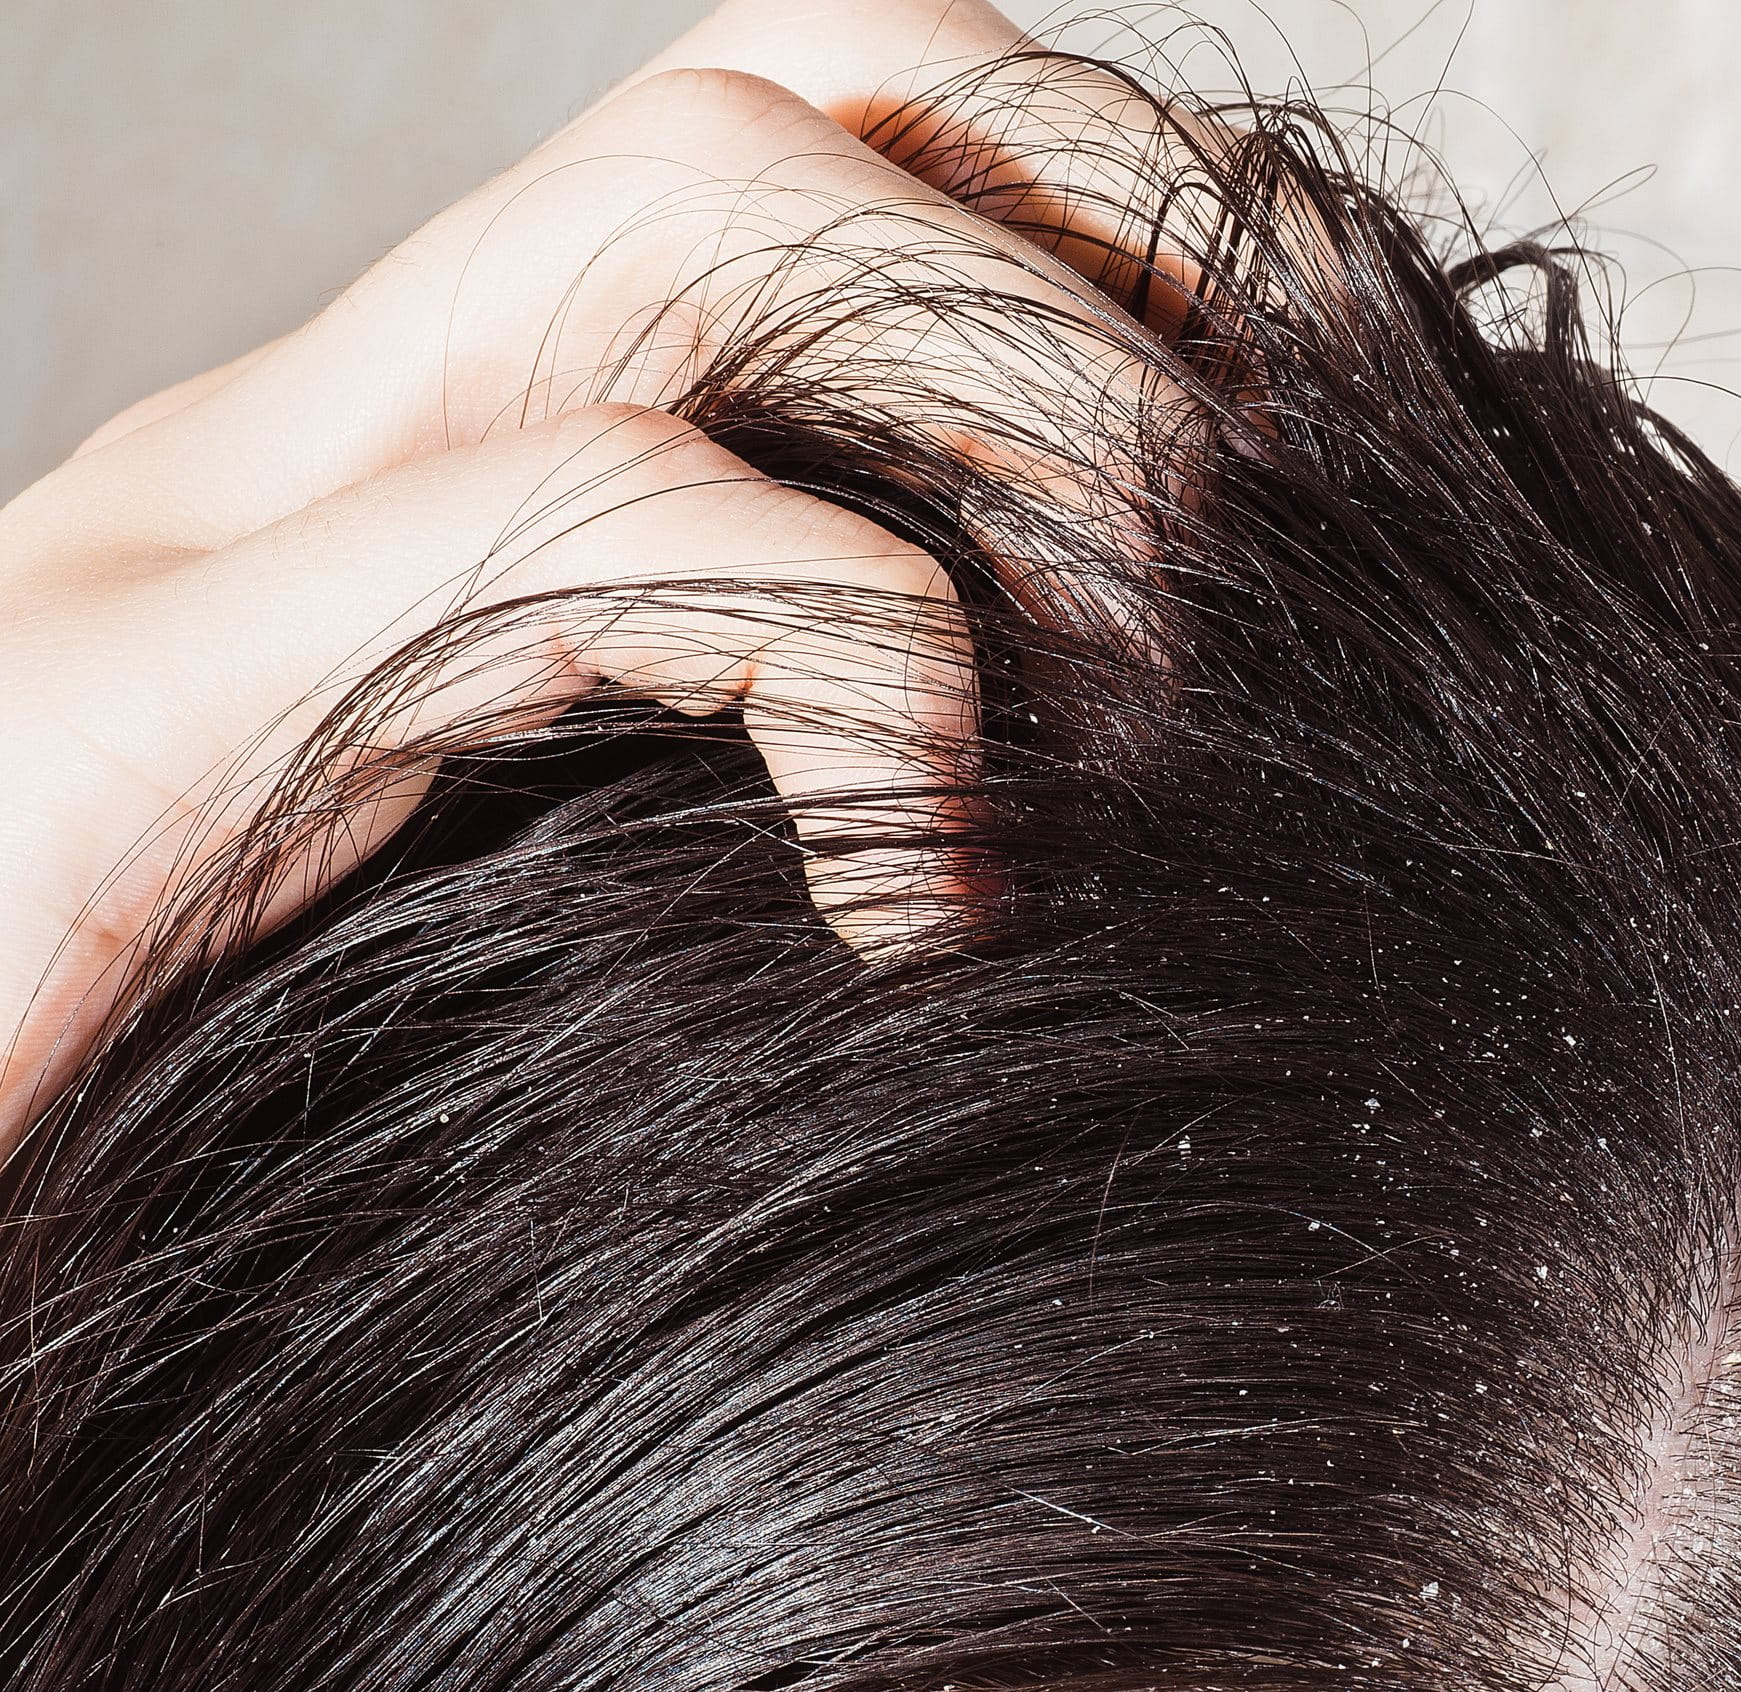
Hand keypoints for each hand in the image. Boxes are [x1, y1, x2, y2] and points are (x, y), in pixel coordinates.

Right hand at [0, 0, 1202, 1140]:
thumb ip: (741, 832)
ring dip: (1016, 405)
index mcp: (404, 496)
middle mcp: (303, 448)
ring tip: (1131, 691)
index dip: (1089, 235)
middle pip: (789, 85)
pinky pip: (592, 506)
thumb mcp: (552, 968)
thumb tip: (1093, 853)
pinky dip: (853, 671)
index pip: (790, 161)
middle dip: (1106, 242)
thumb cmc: (214, 1217)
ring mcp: (200, 545)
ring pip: (699, 197)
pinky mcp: (135, 711)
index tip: (1293, 464)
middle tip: (1262, 545)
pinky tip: (921, 904)